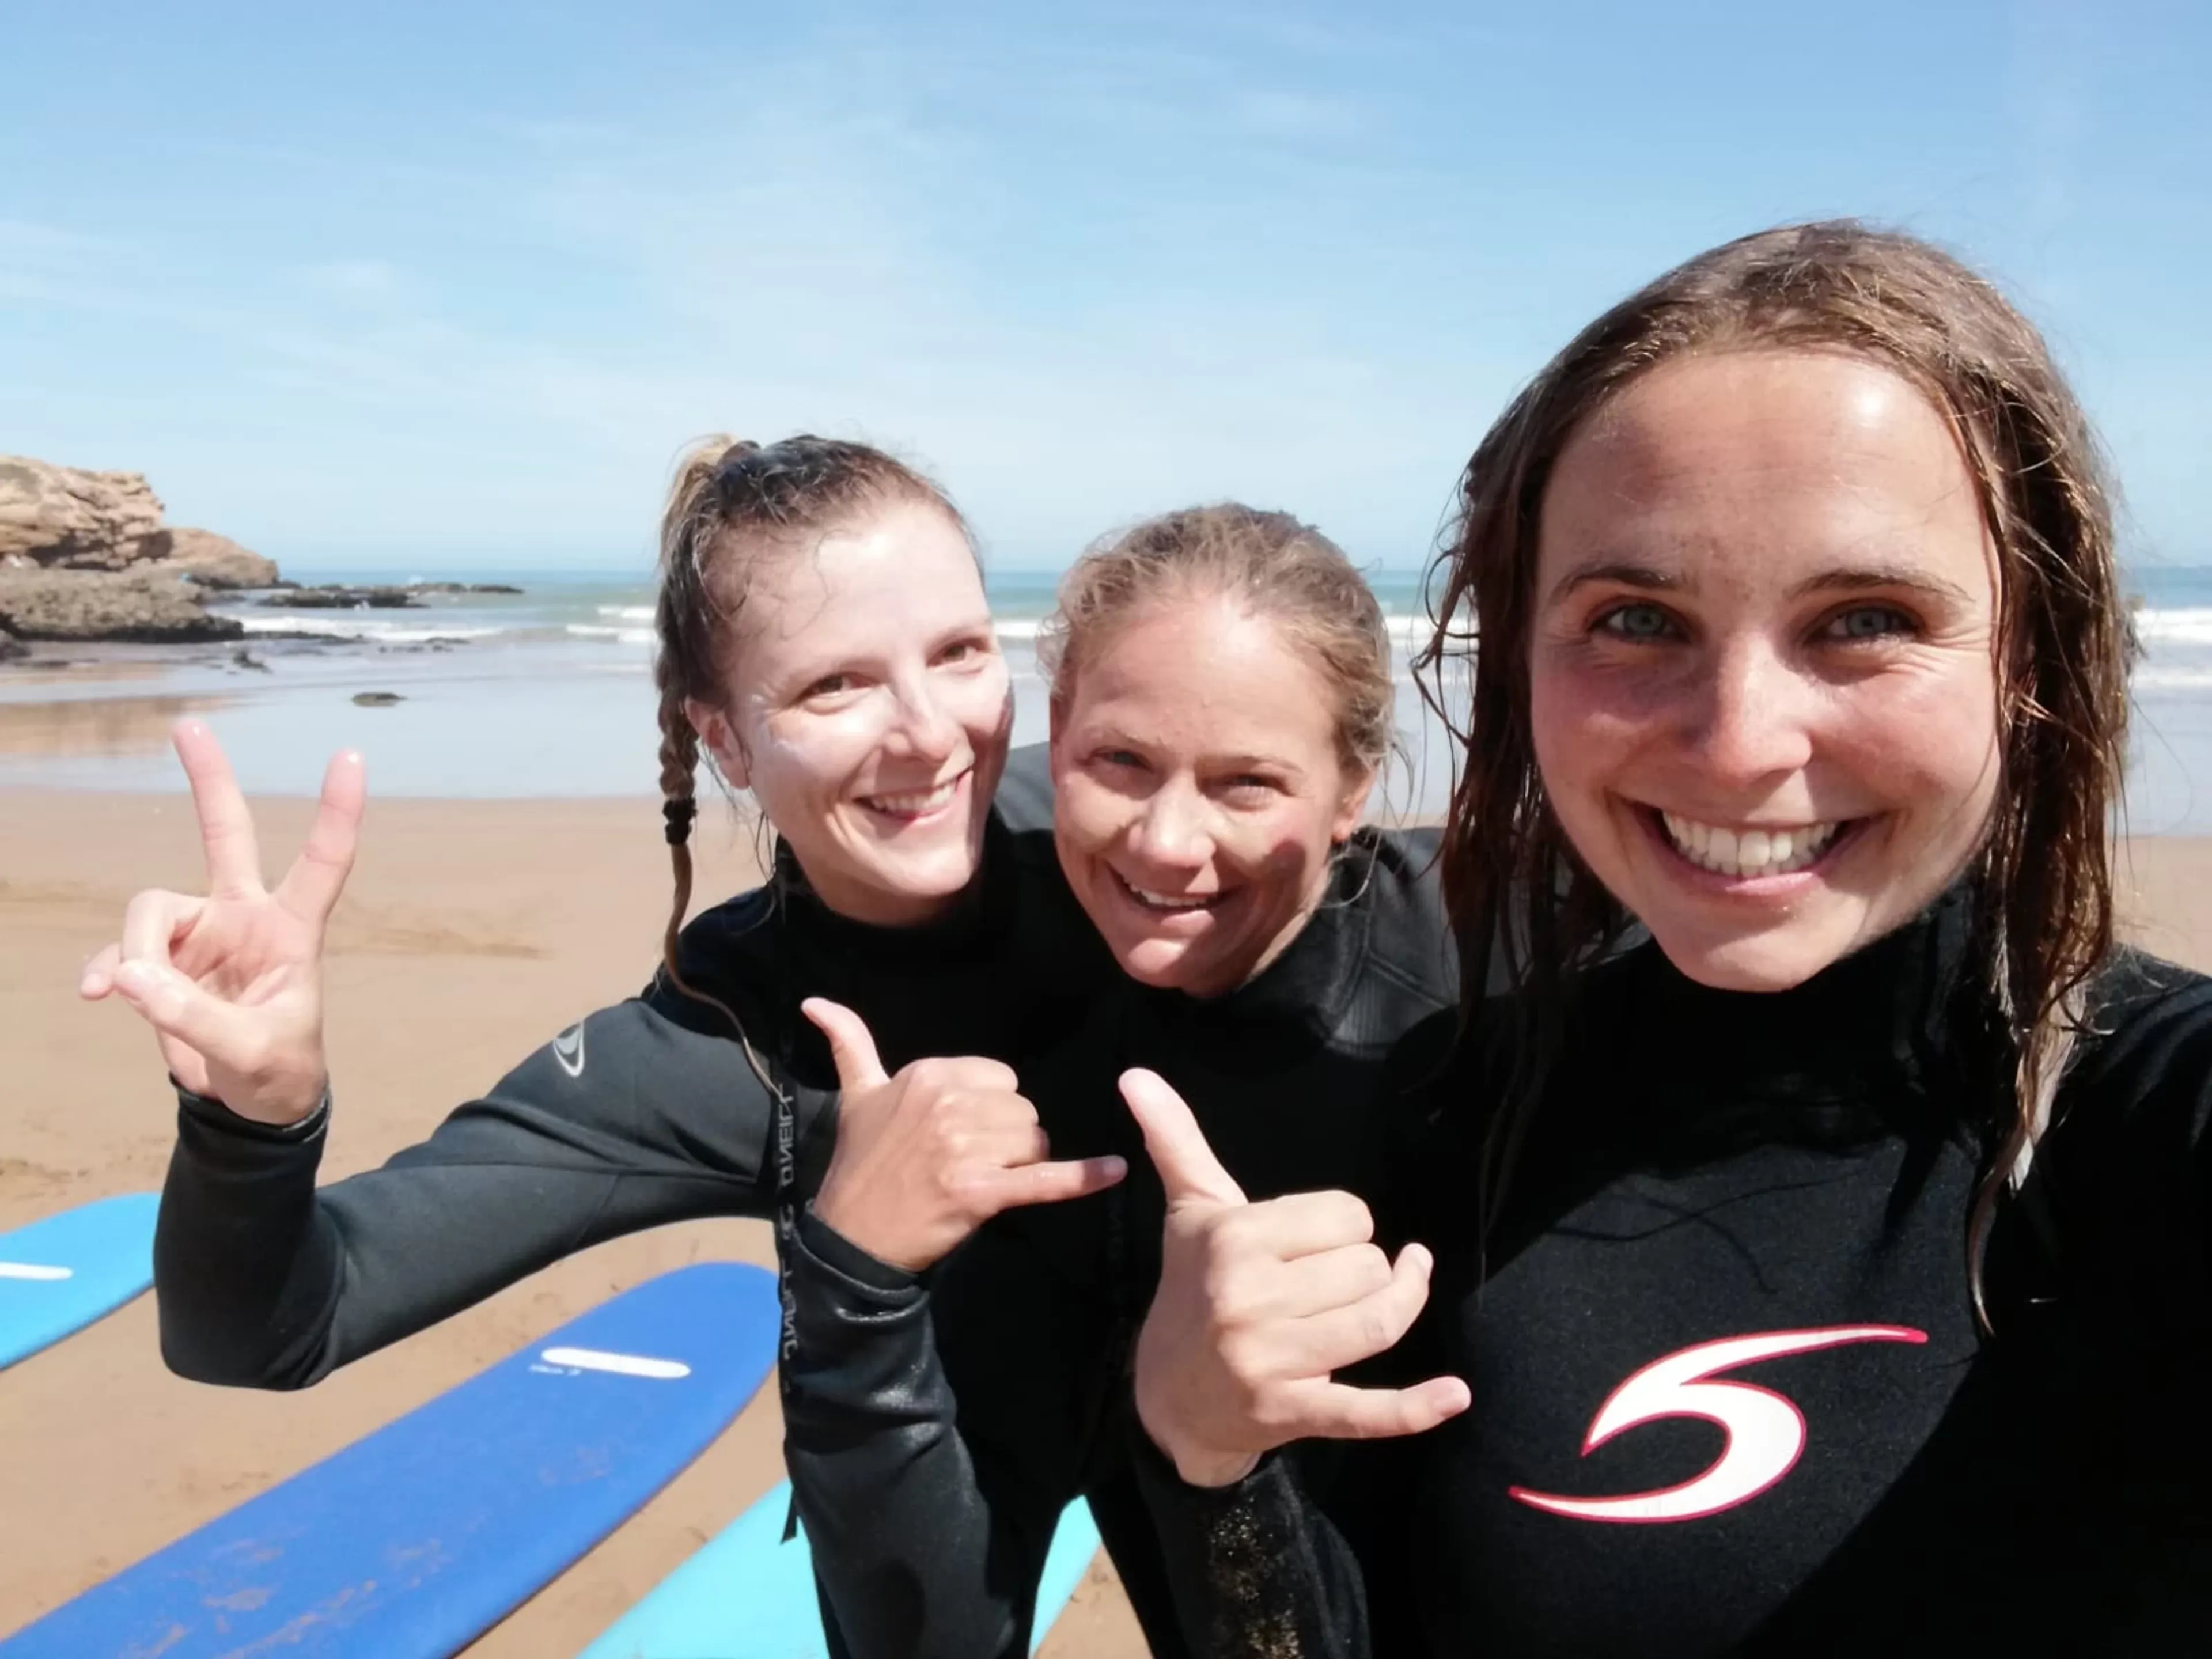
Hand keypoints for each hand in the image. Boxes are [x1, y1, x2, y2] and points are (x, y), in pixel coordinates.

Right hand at [78, 720, 364, 1125]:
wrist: (252, 1103)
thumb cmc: (277, 1069)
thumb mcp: (252, 1052)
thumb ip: (193, 1018)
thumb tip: (129, 979)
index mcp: (293, 929)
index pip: (323, 860)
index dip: (338, 811)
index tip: (351, 755)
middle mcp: (245, 917)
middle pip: (225, 834)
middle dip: (208, 780)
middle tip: (188, 723)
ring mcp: (201, 934)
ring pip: (150, 913)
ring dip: (138, 955)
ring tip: (145, 1002)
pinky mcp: (162, 961)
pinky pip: (123, 955)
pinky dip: (111, 973)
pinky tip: (101, 995)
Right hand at [802, 998, 1126, 1273]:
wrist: (851, 1237)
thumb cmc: (860, 1164)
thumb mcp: (856, 1096)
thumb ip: (849, 1043)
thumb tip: (814, 1001)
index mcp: (928, 1073)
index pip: (1000, 1078)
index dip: (989, 1108)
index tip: (957, 1132)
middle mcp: (949, 1102)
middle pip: (1021, 1109)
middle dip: (1006, 1137)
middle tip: (965, 1162)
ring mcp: (966, 1148)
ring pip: (1033, 1141)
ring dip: (1017, 1164)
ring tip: (977, 1181)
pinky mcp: (983, 1191)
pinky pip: (1045, 1179)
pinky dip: (1083, 1177)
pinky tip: (1116, 1170)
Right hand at [1123, 1067, 1469, 1487]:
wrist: (1166, 1396)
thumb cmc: (1191, 1287)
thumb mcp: (1189, 1210)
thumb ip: (1175, 1138)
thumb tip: (1135, 1074)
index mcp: (1233, 1238)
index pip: (1349, 1215)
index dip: (1343, 1226)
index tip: (1310, 1243)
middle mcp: (1249, 1297)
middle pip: (1368, 1267)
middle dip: (1359, 1271)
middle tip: (1320, 1284)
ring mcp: (1271, 1361)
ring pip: (1378, 1321)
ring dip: (1389, 1309)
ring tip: (1377, 1301)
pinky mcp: (1292, 1413)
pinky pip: (1367, 1411)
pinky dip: (1417, 1407)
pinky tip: (1455, 1394)